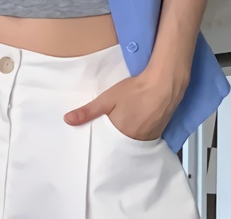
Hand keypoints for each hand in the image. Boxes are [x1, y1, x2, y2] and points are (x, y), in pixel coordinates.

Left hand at [64, 70, 186, 140]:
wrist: (162, 84)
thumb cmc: (134, 90)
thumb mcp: (107, 99)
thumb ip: (88, 111)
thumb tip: (67, 120)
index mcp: (120, 134)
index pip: (105, 145)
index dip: (100, 141)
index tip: (93, 139)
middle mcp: (134, 141)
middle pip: (119, 145)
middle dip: (111, 141)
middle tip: (105, 133)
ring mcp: (147, 138)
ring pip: (131, 142)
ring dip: (124, 138)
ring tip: (118, 129)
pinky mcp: (157, 133)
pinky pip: (143, 139)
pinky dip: (136, 134)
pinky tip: (134, 125)